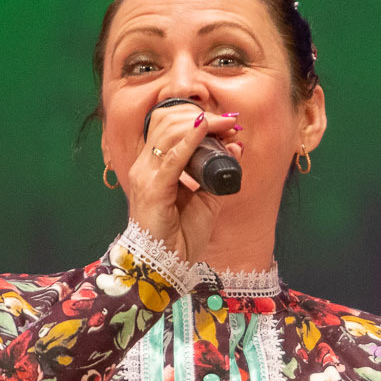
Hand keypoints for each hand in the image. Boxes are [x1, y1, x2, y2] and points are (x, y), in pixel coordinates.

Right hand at [122, 102, 242, 264]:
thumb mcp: (205, 199)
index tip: (225, 121)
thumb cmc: (180, 235)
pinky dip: (189, 139)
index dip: (194, 115)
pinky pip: (172, 158)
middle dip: (201, 116)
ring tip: (224, 125)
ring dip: (201, 124)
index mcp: (151, 166)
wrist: (165, 265)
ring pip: (169, 132)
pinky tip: (203, 128)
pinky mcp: (153, 189)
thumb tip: (236, 146)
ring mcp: (146, 176)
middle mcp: (144, 166)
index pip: (165, 124)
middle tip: (229, 122)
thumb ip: (217, 172)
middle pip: (166, 121)